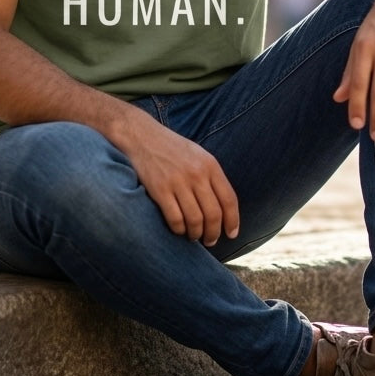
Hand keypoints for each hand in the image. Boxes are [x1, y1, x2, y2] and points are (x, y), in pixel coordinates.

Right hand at [122, 115, 239, 246]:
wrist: (141, 135)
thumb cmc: (171, 148)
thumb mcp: (198, 155)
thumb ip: (211, 176)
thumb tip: (223, 206)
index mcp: (210, 165)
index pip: (229, 199)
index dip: (232, 221)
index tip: (231, 234)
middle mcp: (196, 174)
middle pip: (213, 214)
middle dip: (214, 233)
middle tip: (210, 241)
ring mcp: (178, 182)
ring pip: (195, 220)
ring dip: (196, 234)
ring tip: (193, 237)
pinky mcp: (159, 189)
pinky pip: (175, 219)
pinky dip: (179, 230)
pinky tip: (178, 230)